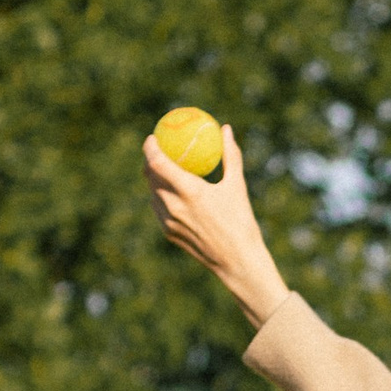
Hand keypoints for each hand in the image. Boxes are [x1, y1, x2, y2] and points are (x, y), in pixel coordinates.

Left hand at [142, 123, 289, 329]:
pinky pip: (158, 209)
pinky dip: (161, 197)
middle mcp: (174, 205)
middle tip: (157, 150)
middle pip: (150, 176)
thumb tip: (226, 129)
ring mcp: (168, 221)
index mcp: (189, 191)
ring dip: (154, 179)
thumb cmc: (241, 221)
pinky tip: (170, 194)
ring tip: (163, 171)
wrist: (237, 261)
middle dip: (149, 160)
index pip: (157, 162)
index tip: (153, 137)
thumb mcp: (237, 186)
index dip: (150, 147)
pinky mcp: (169, 233)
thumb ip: (230, 155)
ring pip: (152, 193)